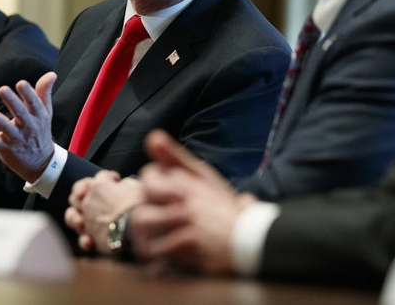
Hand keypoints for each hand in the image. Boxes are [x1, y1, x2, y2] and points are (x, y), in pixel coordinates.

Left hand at [0, 72, 55, 182]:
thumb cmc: (41, 132)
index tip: (21, 83)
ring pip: (4, 126)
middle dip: (12, 101)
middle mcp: (28, 127)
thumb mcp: (46, 112)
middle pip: (20, 113)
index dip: (28, 93)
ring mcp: (16, 138)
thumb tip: (51, 74)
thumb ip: (44, 92)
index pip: (34, 103)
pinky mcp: (5, 148)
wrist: (41, 163)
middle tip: (2, 89)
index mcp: (38, 116)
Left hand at [65, 171, 144, 253]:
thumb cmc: (138, 206)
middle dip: (85, 193)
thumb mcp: (136, 187)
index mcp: (99, 185)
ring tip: (85, 219)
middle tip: (98, 196)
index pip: (102, 176)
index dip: (111, 178)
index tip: (117, 181)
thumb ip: (126, 184)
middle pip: (78, 193)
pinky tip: (91, 239)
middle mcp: (88, 201)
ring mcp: (86, 220)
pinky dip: (86, 239)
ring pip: (71, 216)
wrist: (136, 230)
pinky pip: (82, 239)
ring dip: (77, 216)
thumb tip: (124, 185)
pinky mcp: (89, 238)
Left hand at [129, 130, 256, 273]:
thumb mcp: (202, 178)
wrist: (251, 239)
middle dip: (145, 206)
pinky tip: (164, 258)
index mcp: (188, 178)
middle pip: (145, 191)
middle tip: (154, 221)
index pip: (149, 173)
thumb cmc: (222, 209)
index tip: (160, 198)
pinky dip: (156, 256)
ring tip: (155, 240)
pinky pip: (156, 247)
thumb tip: (152, 137)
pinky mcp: (189, 242)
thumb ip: (175, 158)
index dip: (151, 186)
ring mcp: (188, 217)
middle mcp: (187, 194)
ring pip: (143, 219)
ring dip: (145, 231)